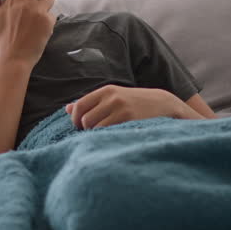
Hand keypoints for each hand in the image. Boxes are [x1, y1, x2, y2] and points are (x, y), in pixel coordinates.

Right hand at [0, 0, 55, 65]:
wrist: (14, 58)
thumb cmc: (3, 38)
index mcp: (12, 1)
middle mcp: (25, 4)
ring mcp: (38, 12)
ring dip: (46, 4)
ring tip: (38, 14)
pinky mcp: (47, 22)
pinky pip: (52, 14)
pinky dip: (48, 20)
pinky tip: (40, 28)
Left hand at [65, 86, 189, 128]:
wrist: (163, 105)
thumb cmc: (134, 104)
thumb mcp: (113, 98)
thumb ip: (91, 103)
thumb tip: (67, 109)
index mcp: (106, 91)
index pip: (79, 106)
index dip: (75, 120)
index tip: (81, 128)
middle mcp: (112, 97)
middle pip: (85, 120)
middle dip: (86, 130)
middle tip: (95, 135)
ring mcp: (121, 109)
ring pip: (95, 128)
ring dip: (96, 136)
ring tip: (105, 136)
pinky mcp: (130, 120)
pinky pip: (107, 133)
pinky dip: (106, 138)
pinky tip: (113, 138)